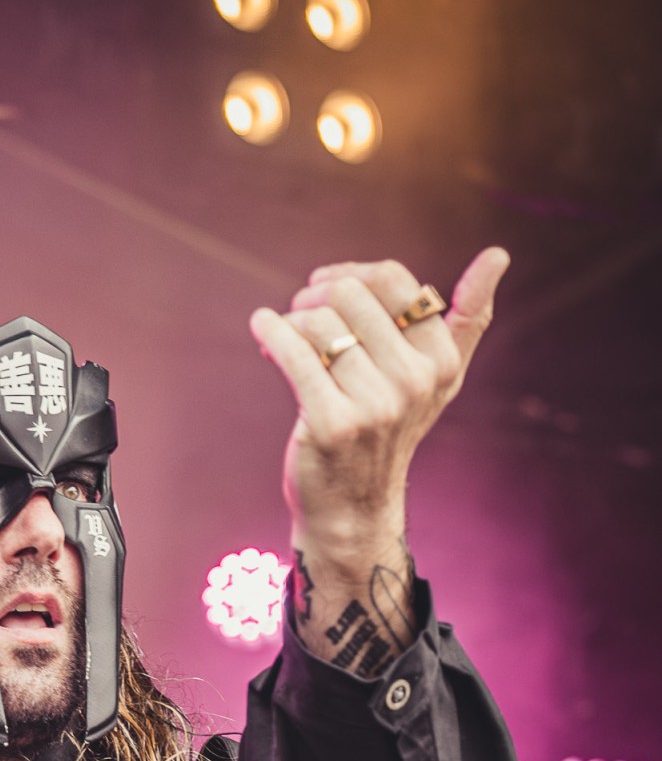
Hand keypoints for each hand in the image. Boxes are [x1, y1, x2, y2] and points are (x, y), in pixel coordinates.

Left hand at [250, 247, 509, 574]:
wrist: (353, 507)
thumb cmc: (390, 431)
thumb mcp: (439, 378)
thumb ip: (468, 318)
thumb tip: (499, 253)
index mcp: (441, 359)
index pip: (392, 279)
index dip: (351, 274)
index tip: (328, 287)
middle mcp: (415, 381)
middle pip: (350, 293)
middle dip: (315, 295)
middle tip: (300, 315)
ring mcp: (375, 406)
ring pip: (319, 322)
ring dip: (290, 320)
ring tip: (282, 336)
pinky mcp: (331, 425)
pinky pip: (294, 356)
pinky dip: (271, 333)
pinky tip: (262, 329)